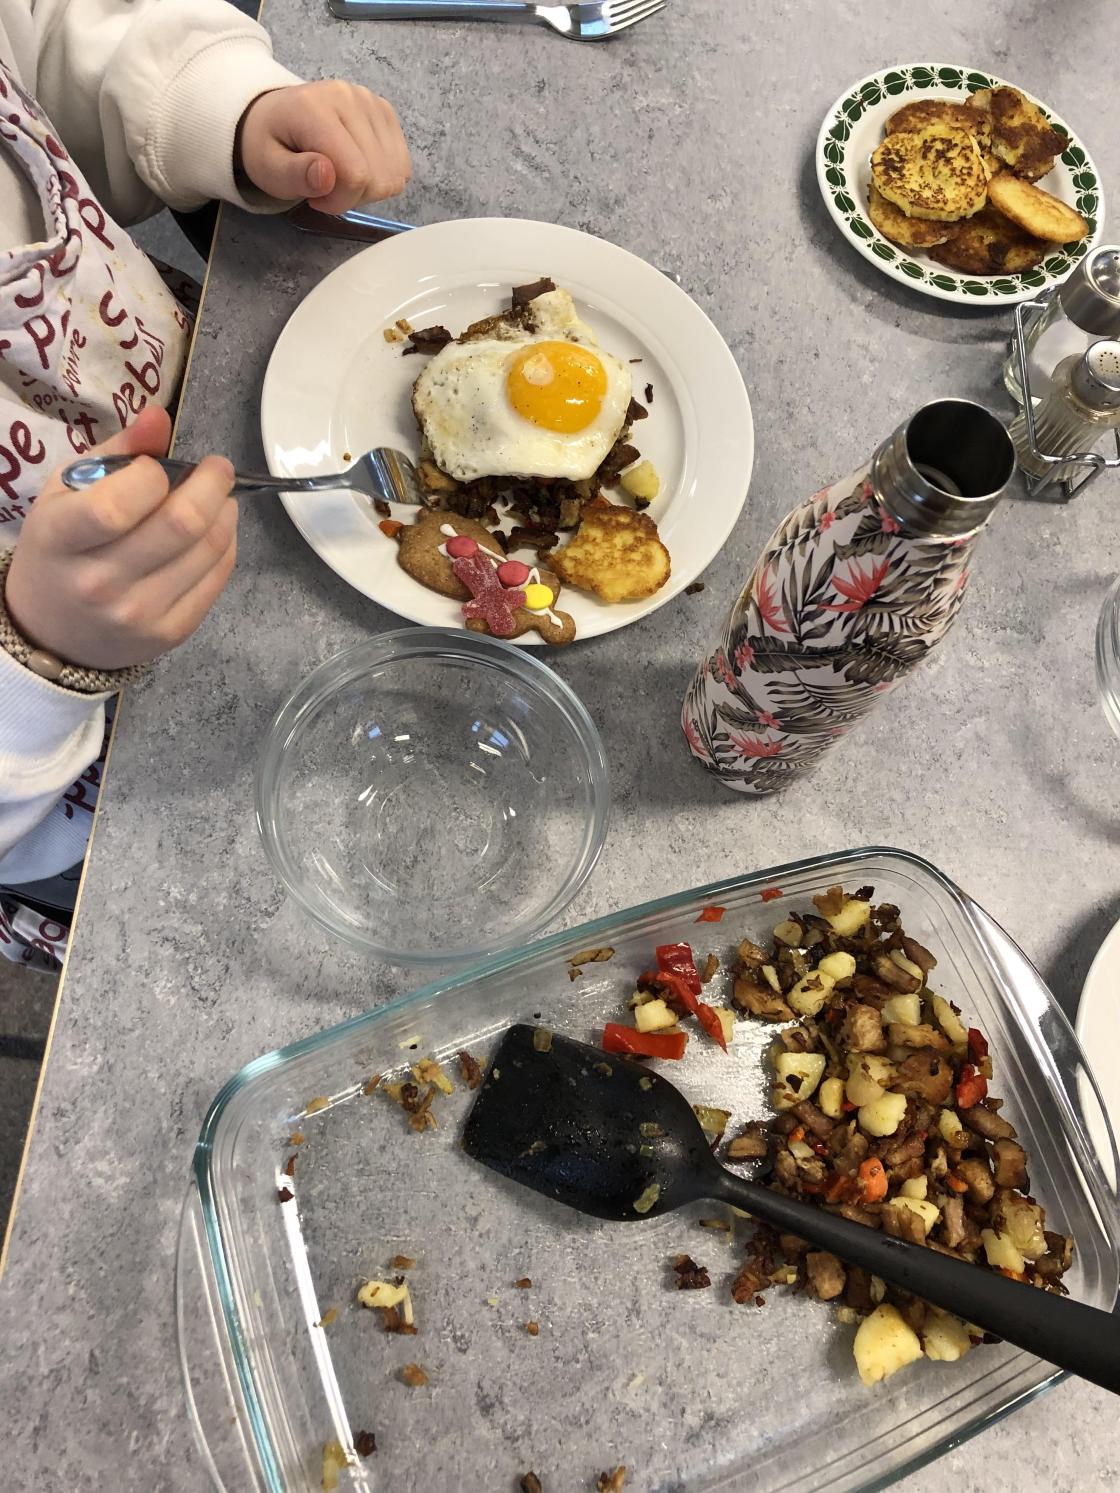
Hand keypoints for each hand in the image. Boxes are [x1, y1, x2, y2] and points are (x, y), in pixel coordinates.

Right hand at [5, 407, 238, 671]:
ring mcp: (138, 613)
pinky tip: (216, 531)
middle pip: (181, 525)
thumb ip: (115, 452)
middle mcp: (100, 583)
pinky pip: (217, 578)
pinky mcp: (170, 632)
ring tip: (220, 498)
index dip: (152, 475)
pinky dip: (226, 545)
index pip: (118, 505)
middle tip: (218, 468)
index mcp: (61, 539)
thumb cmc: (60, 549)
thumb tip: (160, 415)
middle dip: (212, 484)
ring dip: (225, 512)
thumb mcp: (66, 493)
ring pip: (209, 549)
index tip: (159, 466)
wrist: (52, 631)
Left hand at [236, 81, 410, 212]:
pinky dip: (381, 177)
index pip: (355, 174)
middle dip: (353, 196)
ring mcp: (372, 102)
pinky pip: (401, 165)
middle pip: (379, 177)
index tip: (315, 198)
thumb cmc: (270, 145)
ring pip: (394, 175)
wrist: (275, 116)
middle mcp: (350, 97)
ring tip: (338, 176)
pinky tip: (356, 167)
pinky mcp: (386, 112)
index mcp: (316, 108)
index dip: (340, 201)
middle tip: (325, 187)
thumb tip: (327, 177)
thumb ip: (294, 175)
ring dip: (368, 189)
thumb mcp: (267, 168)